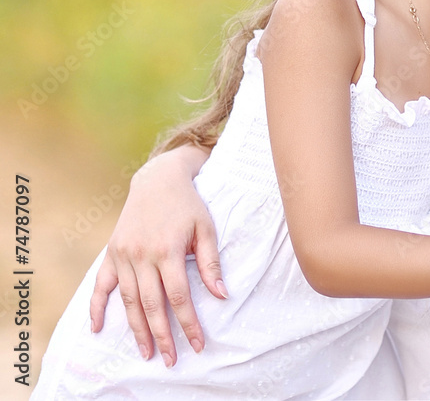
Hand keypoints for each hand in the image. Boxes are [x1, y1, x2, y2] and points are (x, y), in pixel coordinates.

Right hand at [89, 146, 224, 367]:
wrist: (158, 180)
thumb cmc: (188, 205)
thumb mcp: (206, 228)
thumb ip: (210, 263)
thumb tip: (221, 295)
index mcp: (168, 250)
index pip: (179, 296)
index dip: (188, 323)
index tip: (197, 344)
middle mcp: (141, 255)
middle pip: (152, 305)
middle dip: (162, 335)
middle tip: (170, 360)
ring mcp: (123, 255)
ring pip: (128, 300)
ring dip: (136, 329)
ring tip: (146, 352)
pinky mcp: (111, 253)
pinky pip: (101, 285)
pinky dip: (97, 307)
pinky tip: (97, 328)